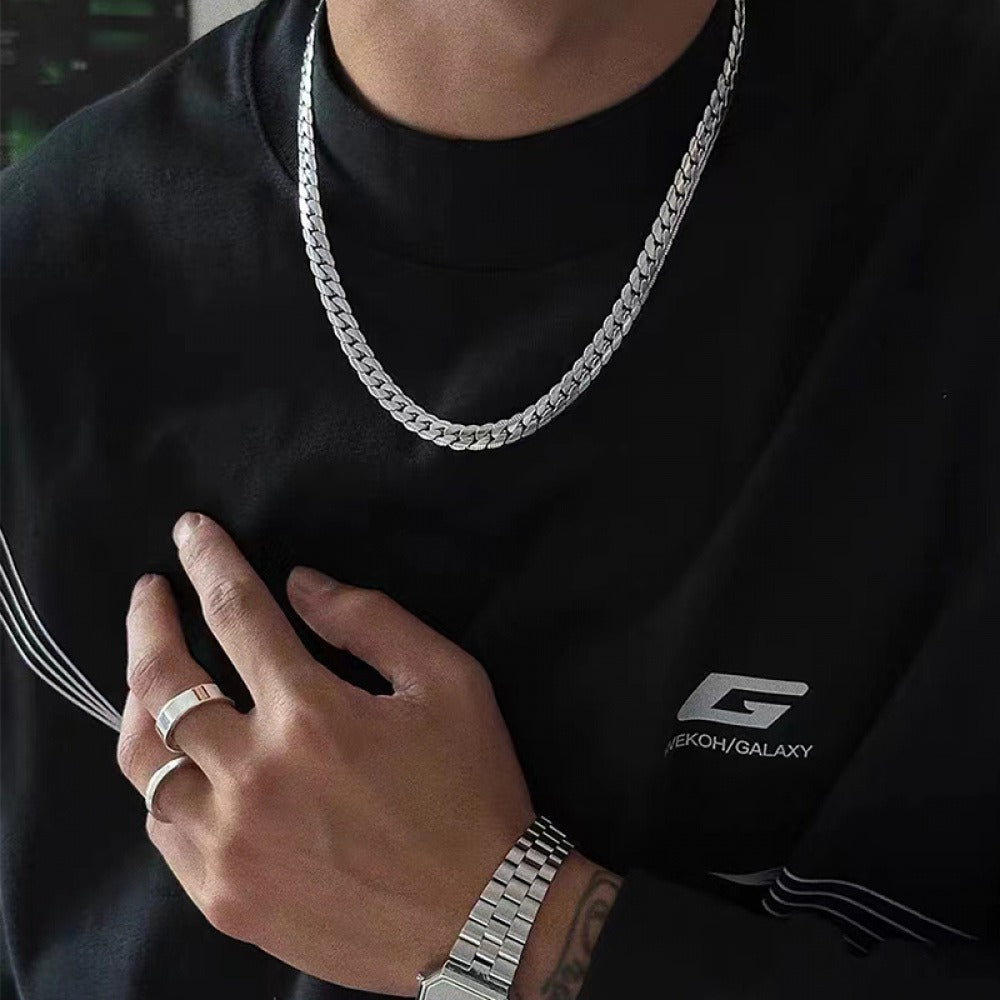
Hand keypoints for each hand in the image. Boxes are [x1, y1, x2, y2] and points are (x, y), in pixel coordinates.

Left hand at [116, 510, 537, 994]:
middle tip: (150, 592)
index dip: (209, 561)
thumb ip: (370, 621)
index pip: (237, 613)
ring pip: (144, 760)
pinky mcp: (224, 897)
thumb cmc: (471, 790)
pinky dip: (162, 781)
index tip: (191, 532)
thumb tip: (299, 585)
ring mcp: (229, 844)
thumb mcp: (448, 681)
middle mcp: (254, 777)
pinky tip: (180, 762)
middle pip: (164, 682)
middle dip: (148, 620)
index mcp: (312, 715)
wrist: (481, 916)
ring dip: (139, 702)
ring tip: (152, 674)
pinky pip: (162, 827)